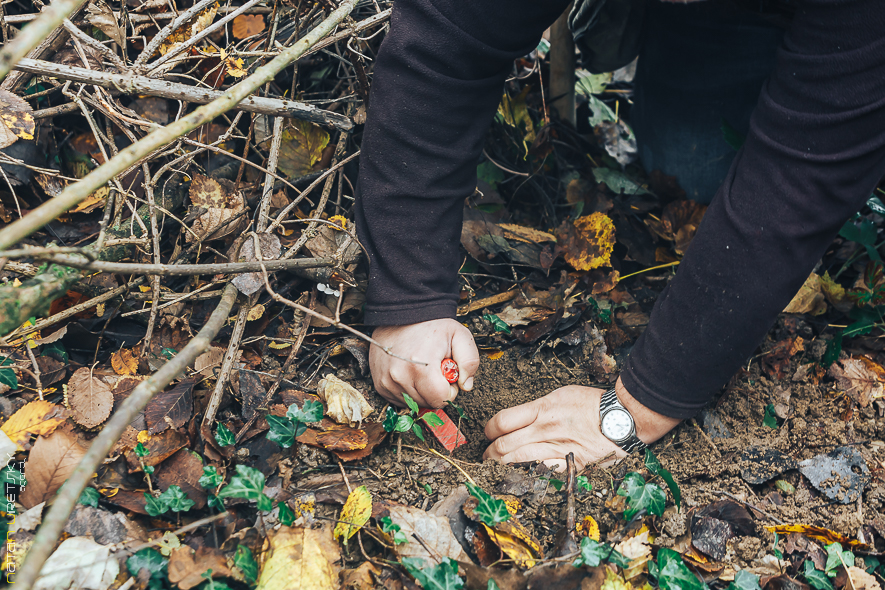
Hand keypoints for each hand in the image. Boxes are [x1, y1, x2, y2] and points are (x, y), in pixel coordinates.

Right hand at [370, 318, 479, 408]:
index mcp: (421, 367)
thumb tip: (466, 385)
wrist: (402, 313)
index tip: (447, 373)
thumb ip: (470, 361)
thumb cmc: (432, 325)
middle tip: (435, 369)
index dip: (450, 389)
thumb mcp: (460, 336)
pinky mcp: (379, 384)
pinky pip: (399, 400)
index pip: (441, 400)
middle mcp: (400, 377)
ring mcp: (386, 381)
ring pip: (413, 403)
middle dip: (435, 390)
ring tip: (421, 369)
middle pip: (427, 403)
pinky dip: (408, 391)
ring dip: (421, 391)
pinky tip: (410, 373)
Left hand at [483, 378, 680, 468]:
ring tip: (496, 468)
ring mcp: (556, 449)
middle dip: (490, 453)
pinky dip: (526, 476)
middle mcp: (545, 430)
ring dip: (501, 467)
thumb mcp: (560, 395)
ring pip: (517, 461)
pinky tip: (519, 477)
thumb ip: (538, 408)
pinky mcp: (569, 465)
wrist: (621, 418)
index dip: (489, 430)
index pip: (502, 421)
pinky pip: (541, 473)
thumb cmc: (592, 404)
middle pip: (505, 445)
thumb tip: (519, 418)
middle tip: (487, 456)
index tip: (488, 433)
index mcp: (542, 409)